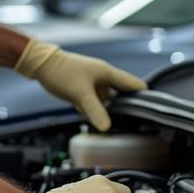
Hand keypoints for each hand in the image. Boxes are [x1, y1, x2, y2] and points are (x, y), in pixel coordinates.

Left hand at [14, 39, 146, 130]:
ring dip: (107, 110)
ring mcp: (93, 82)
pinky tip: (92, 117)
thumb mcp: (80, 94)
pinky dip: (94, 109)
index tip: (152, 110)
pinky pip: (94, 101)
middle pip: (121, 94)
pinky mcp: (83, 88)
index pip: (133, 84)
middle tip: (131, 122)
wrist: (40, 64)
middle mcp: (103, 77)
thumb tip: (107, 127)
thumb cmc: (61, 72)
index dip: (144, 96)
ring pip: (107, 100)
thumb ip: (95, 111)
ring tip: (112, 123)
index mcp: (107, 73)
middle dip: (125, 107)